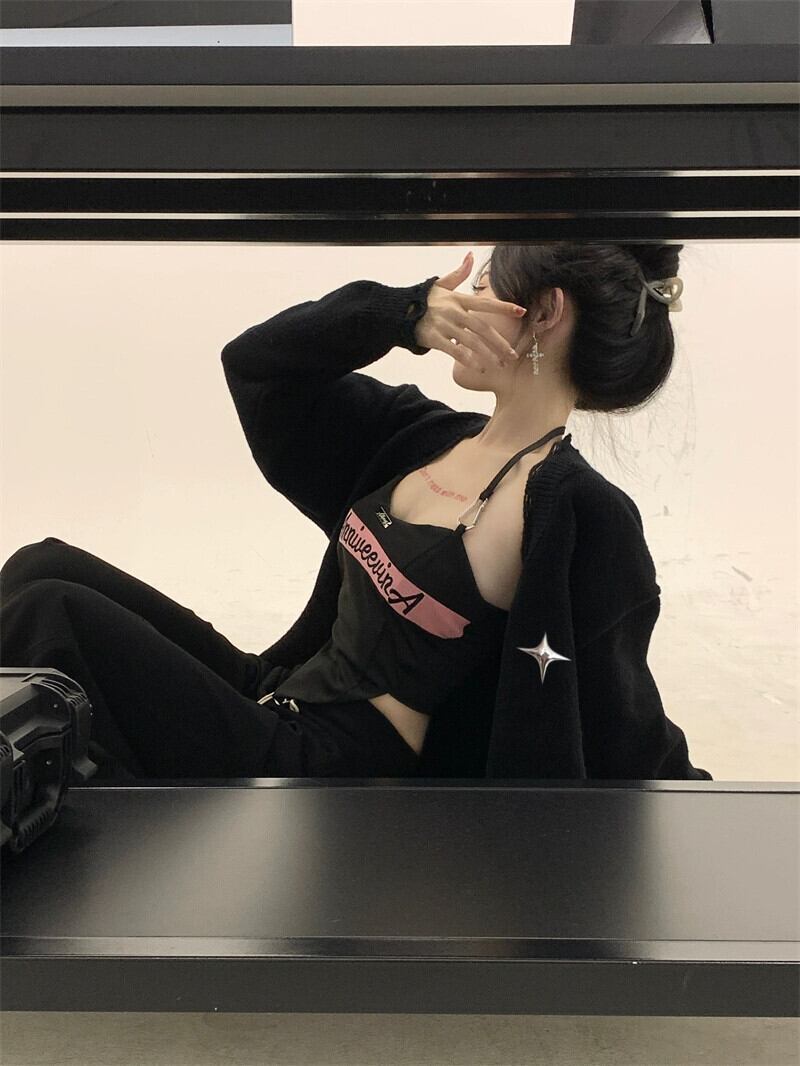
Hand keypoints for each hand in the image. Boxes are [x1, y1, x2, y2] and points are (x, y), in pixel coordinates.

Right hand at [414, 252, 526, 368]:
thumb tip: (470, 256)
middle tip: (512, 355)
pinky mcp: (434, 338)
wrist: (398, 311)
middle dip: (500, 343)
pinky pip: (454, 351)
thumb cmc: (423, 299)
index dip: (504, 307)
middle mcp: (454, 312)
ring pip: (472, 342)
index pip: (485, 303)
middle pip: (483, 328)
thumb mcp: (440, 284)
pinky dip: (467, 360)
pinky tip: (478, 368)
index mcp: (459, 299)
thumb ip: (458, 274)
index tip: (521, 312)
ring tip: (499, 365)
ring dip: (488, 355)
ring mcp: (444, 326)